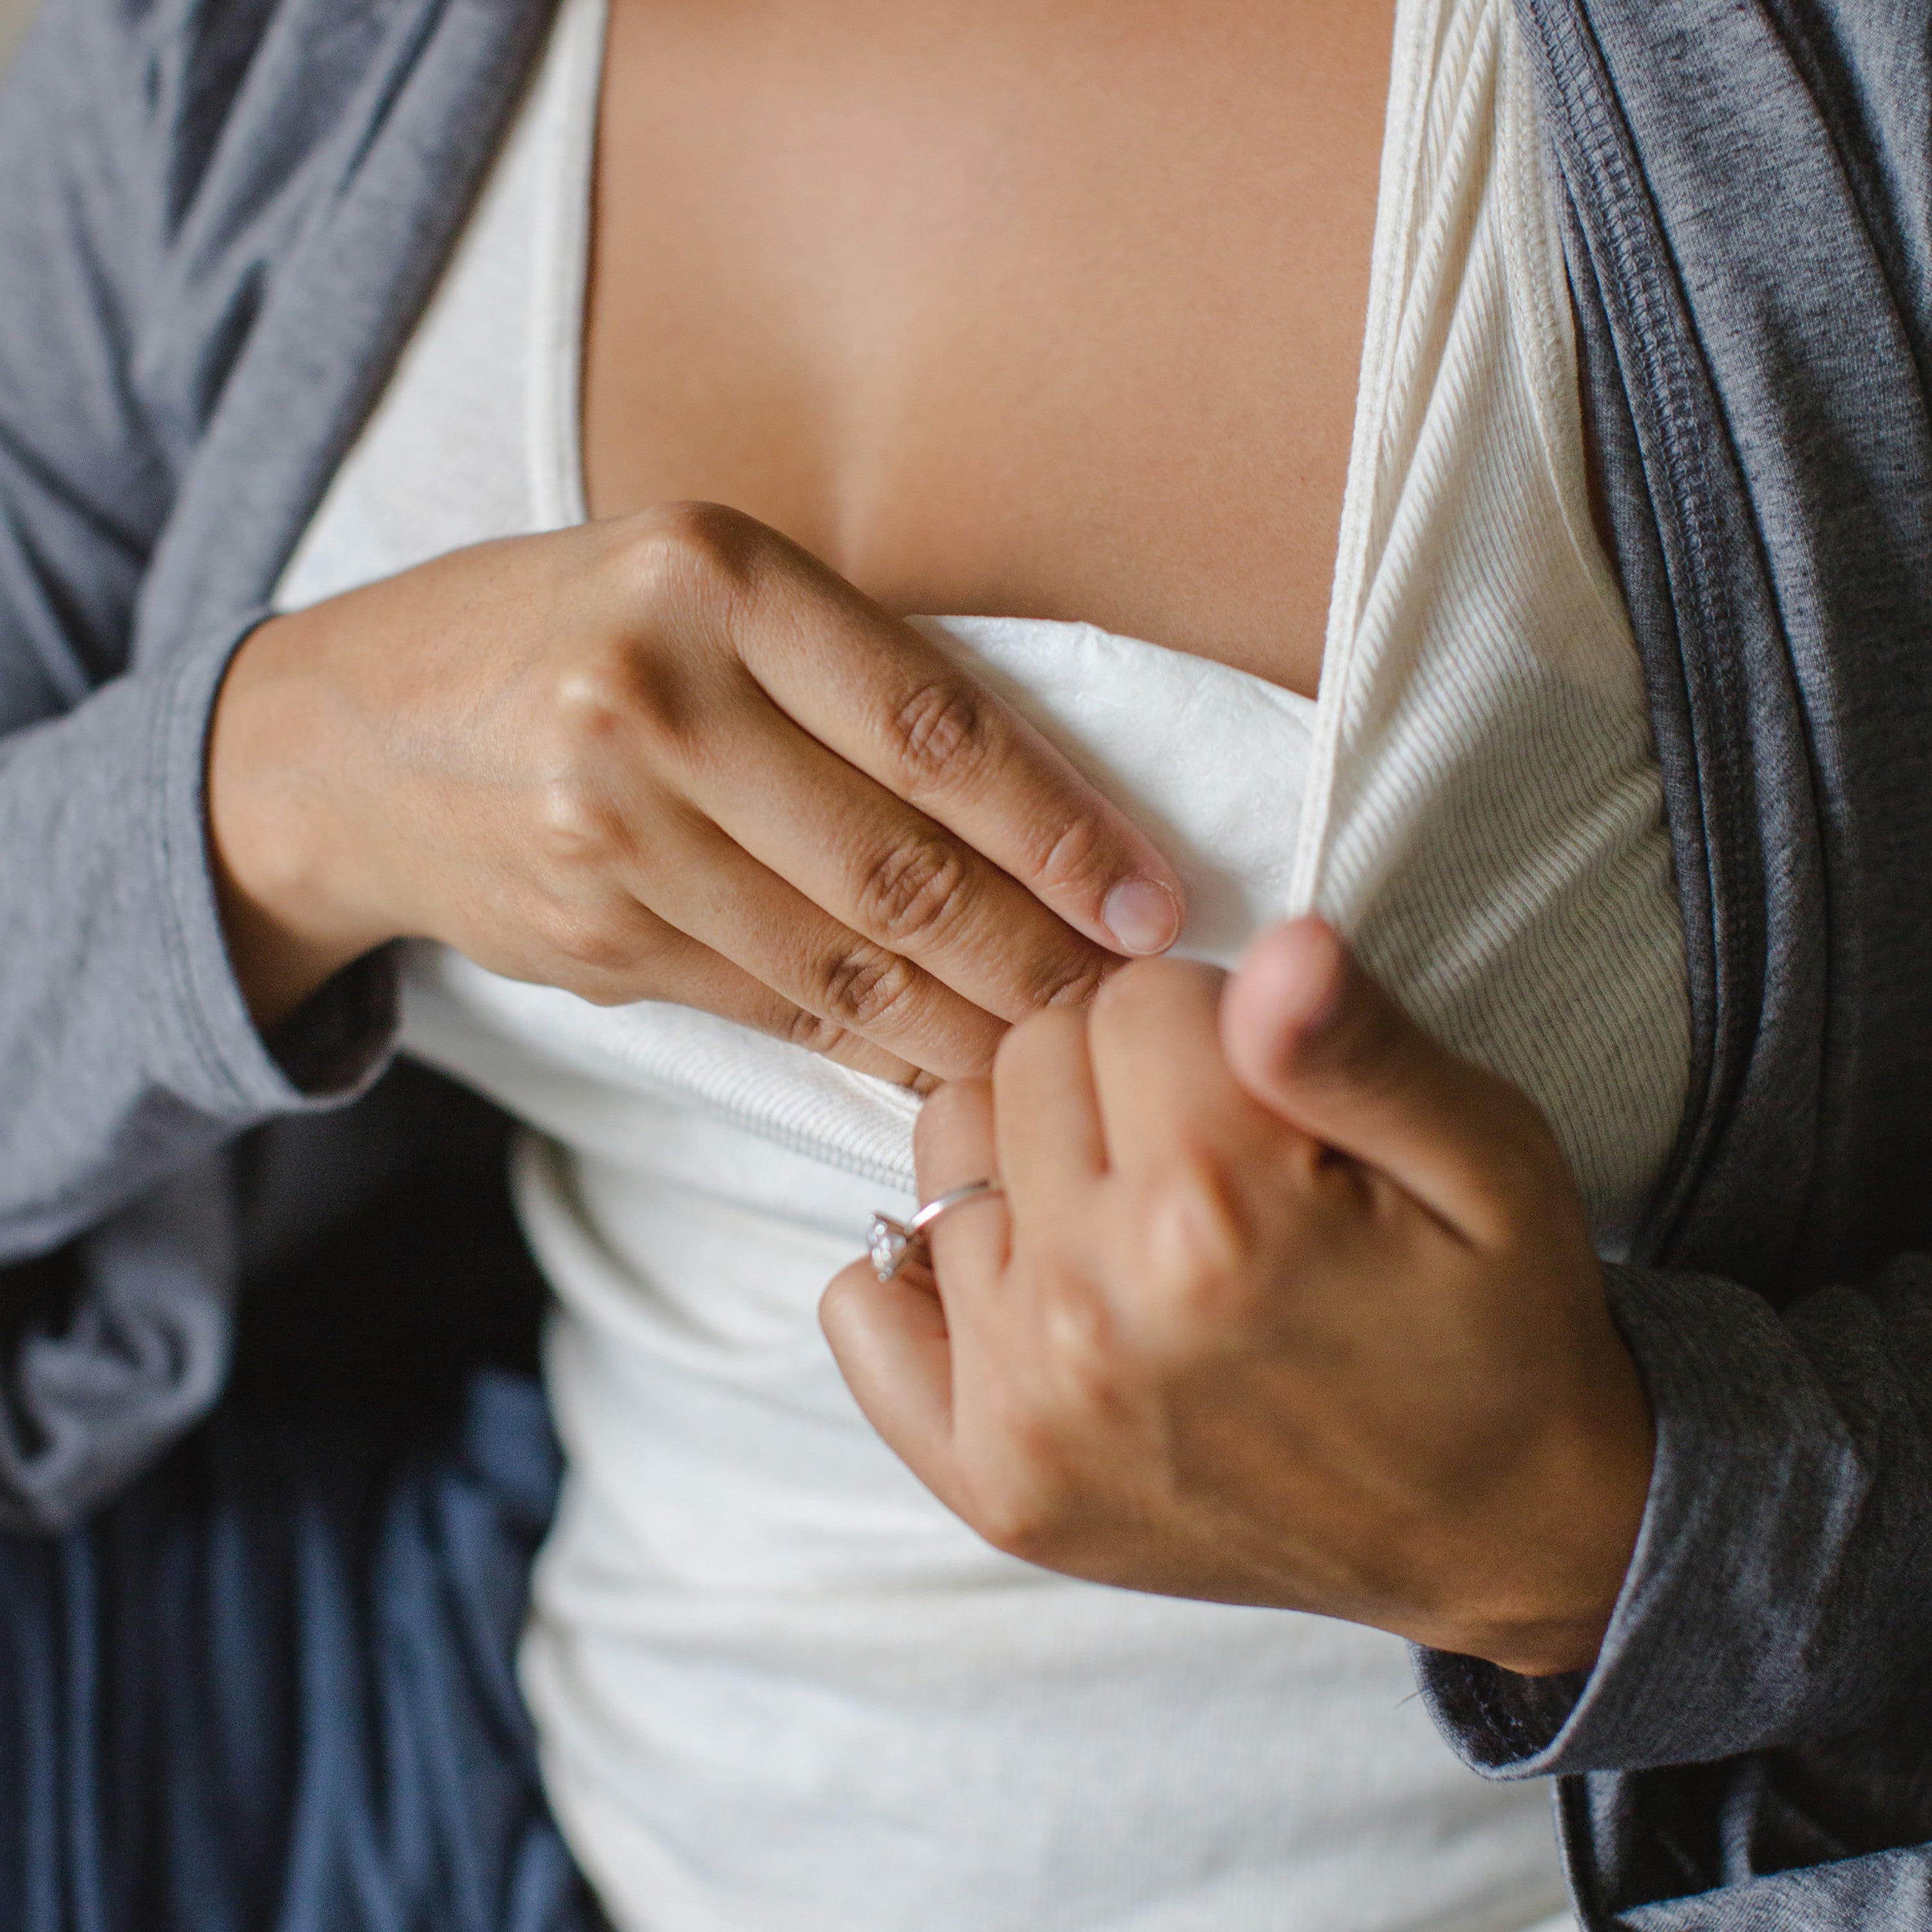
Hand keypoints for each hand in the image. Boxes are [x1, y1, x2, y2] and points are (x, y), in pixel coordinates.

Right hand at [208, 504, 1181, 1074]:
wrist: (345, 741)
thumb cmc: (562, 641)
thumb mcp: (694, 589)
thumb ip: (841, 673)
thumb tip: (1037, 811)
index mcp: (713, 577)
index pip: (933, 725)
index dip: (1061, 828)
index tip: (1148, 902)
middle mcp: (656, 700)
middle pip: (899, 861)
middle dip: (1035, 953)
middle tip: (1124, 1002)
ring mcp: (613, 830)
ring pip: (844, 958)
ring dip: (969, 1022)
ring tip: (1059, 1051)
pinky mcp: (593, 937)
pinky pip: (773, 1004)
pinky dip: (871, 1047)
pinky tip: (941, 1065)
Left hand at [821, 916, 1653, 1674]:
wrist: (1505, 1529)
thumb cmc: (1492, 1324)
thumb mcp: (1487, 1158)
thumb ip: (1358, 1044)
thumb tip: (1279, 939)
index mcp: (1219, 1216)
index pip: (1133, 994)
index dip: (1212, 1017)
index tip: (1268, 1089)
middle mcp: (1095, 1316)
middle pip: (1028, 1058)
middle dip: (1119, 1073)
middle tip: (1212, 1154)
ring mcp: (1027, 1410)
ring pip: (946, 1151)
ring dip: (1033, 1157)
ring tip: (1140, 1220)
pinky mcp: (991, 1481)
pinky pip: (863, 1305)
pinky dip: (924, 1272)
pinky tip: (1033, 1282)